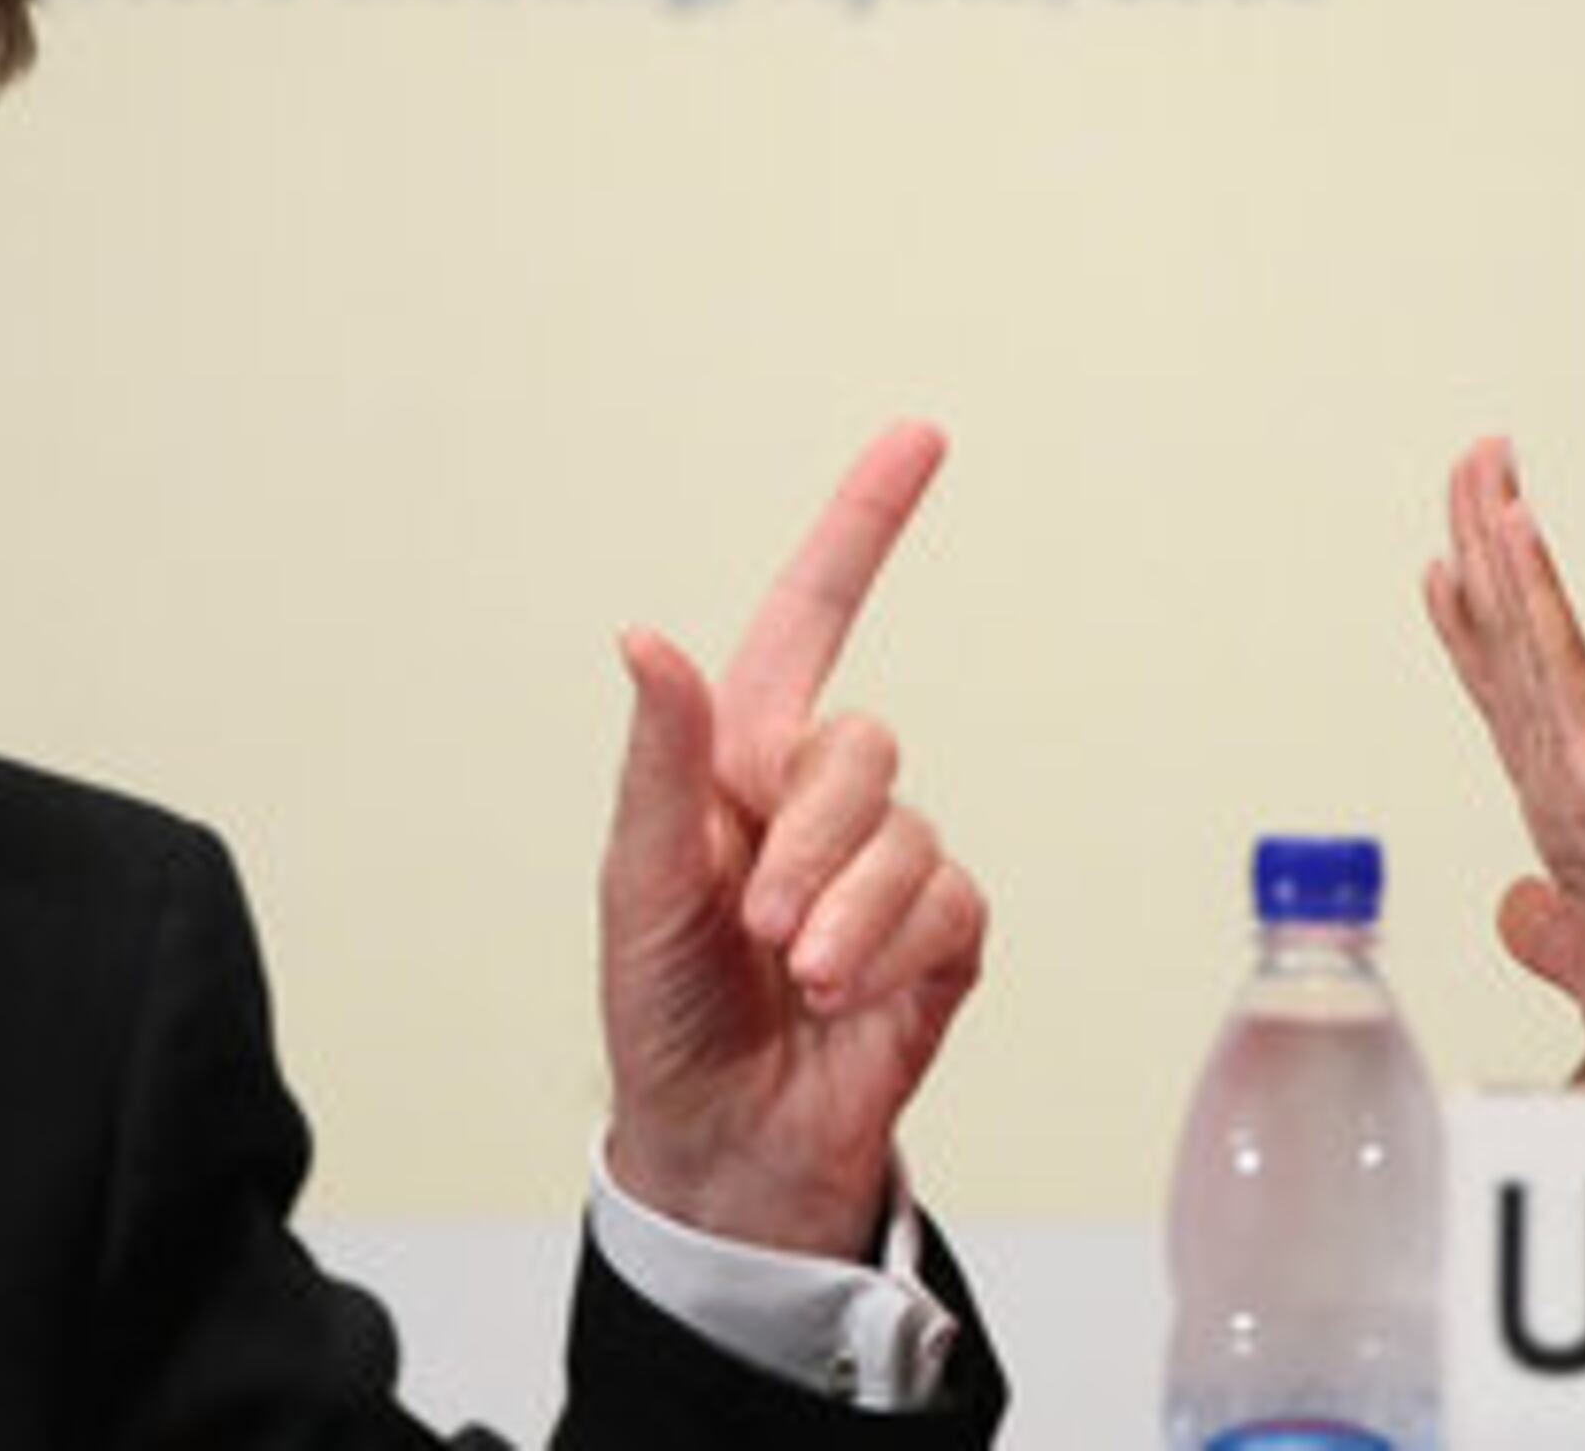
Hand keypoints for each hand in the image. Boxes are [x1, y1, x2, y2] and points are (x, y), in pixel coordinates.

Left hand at [600, 422, 986, 1257]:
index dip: (864, 524)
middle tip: (755, 922)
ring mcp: (889, 866)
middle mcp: (822, 798)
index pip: (812, 616)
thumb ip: (660, 761)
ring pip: (906, 823)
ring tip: (797, 976)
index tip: (921, 436)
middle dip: (809, 834)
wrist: (722, 1148)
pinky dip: (894, 946)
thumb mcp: (637, 887)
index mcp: (740, 761)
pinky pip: (947, 899)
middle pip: (862, 741)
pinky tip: (854, 996)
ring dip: (844, 905)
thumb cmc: (662, 1014)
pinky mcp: (944, 935)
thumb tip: (647, 636)